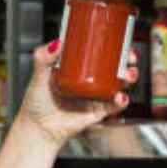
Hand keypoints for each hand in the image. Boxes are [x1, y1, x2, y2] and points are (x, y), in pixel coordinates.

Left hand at [16, 38, 136, 147]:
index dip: (112, 44)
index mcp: (78, 67)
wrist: (38, 129)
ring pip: (119, 83)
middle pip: (115, 65)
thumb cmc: (37, 103)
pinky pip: (115, 105)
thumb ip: (43, 58)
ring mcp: (95, 95)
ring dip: (129, 77)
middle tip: (129, 56)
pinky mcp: (98, 111)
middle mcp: (89, 80)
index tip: (120, 39)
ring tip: (128, 75)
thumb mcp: (39, 76)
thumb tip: (57, 43)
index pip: (98, 51)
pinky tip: (120, 97)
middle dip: (127, 59)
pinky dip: (121, 101)